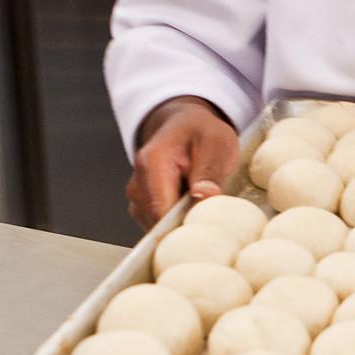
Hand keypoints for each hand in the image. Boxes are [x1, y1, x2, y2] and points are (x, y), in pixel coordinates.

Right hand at [126, 97, 238, 228]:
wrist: (183, 125)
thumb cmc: (200, 132)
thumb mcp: (217, 141)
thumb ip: (210, 168)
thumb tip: (204, 196)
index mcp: (152, 164)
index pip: (162, 211)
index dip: (185, 226)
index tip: (206, 228)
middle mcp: (137, 183)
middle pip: (159, 224)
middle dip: (186, 226)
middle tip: (210, 212)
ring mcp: (137, 198)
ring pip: (160, 228)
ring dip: (182, 223)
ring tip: (199, 202)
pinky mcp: (142, 207)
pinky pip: (160, 226)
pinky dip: (177, 222)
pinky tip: (189, 206)